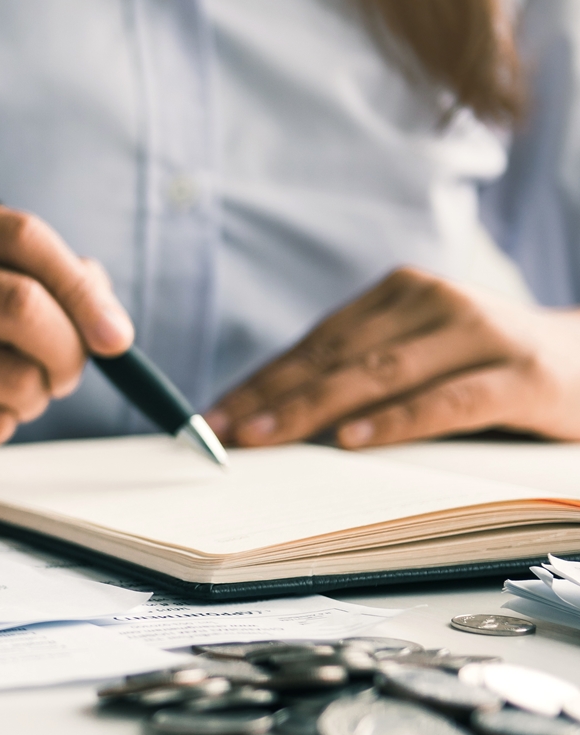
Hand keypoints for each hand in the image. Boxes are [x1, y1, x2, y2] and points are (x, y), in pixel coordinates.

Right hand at [0, 196, 134, 467]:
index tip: (116, 336)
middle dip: (68, 351)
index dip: (82, 288)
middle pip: (20, 305)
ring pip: (11, 374)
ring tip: (6, 391)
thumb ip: (38, 278)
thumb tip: (107, 318)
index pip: (21, 237)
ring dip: (33, 395)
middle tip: (67, 375)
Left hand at [206, 267, 579, 447]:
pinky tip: (353, 440)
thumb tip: (268, 416)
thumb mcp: (420, 358)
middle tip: (226, 434)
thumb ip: (359, 374)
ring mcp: (481, 334)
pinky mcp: (522, 376)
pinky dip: (396, 421)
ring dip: (315, 410)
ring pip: (381, 374)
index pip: (315, 343)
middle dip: (273, 399)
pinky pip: (447, 401)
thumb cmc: (489, 368)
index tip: (213, 418)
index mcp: (401, 293)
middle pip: (337, 357)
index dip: (261, 382)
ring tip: (268, 439)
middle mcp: (436, 303)